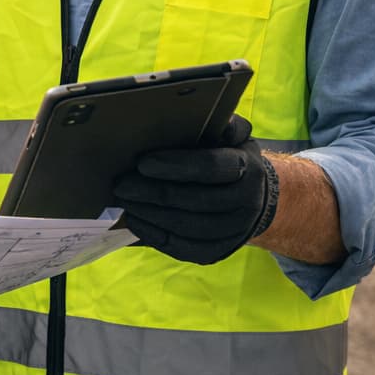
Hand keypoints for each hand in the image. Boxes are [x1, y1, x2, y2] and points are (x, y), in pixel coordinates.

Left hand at [111, 113, 278, 264]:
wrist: (253, 199)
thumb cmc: (230, 158)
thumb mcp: (234, 136)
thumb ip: (226, 125)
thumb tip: (217, 122)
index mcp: (248, 169)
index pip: (211, 168)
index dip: (176, 166)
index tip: (142, 163)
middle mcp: (245, 203)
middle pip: (195, 200)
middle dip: (154, 193)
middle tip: (121, 184)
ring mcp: (233, 232)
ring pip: (187, 227)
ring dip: (150, 214)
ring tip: (124, 201)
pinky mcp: (217, 252)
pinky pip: (183, 248)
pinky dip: (155, 235)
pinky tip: (135, 221)